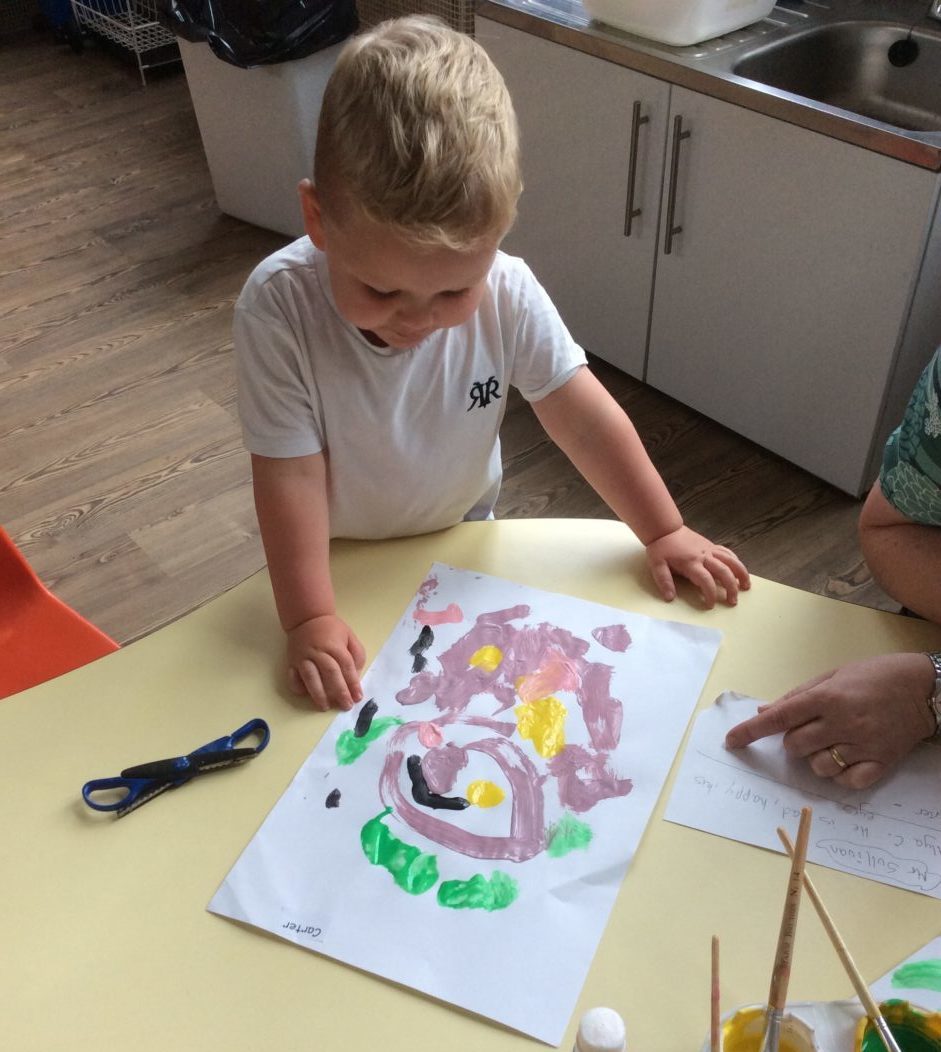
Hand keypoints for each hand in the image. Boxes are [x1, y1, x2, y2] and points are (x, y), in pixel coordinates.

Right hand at [286, 615, 365, 711]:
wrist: (306, 618)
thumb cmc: (331, 628)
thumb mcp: (349, 636)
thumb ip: (356, 654)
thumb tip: (356, 674)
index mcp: (335, 646)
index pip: (346, 666)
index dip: (353, 683)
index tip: (358, 697)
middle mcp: (319, 652)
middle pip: (330, 673)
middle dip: (339, 691)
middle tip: (346, 705)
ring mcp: (303, 657)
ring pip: (311, 677)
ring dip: (318, 693)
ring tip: (325, 707)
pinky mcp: (291, 661)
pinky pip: (292, 676)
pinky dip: (297, 686)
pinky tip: (305, 695)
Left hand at [645, 526, 749, 607]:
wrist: (665, 528)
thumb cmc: (661, 548)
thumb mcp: (656, 565)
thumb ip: (664, 581)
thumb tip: (670, 598)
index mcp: (691, 563)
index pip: (706, 580)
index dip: (710, 594)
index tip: (710, 605)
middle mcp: (704, 556)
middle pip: (724, 572)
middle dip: (731, 588)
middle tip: (732, 601)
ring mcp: (709, 549)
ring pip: (731, 561)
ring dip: (741, 573)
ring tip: (746, 586)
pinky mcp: (711, 545)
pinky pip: (727, 553)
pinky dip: (736, 561)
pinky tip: (739, 570)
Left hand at [725, 653, 936, 788]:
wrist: (923, 688)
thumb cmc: (874, 676)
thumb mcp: (833, 675)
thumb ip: (797, 696)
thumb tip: (764, 712)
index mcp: (826, 697)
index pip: (778, 719)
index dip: (750, 732)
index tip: (732, 742)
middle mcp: (842, 722)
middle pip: (794, 746)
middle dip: (792, 741)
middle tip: (811, 729)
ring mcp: (862, 744)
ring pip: (818, 766)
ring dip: (815, 758)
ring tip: (832, 742)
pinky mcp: (881, 763)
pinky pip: (847, 781)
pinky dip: (840, 774)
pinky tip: (847, 758)